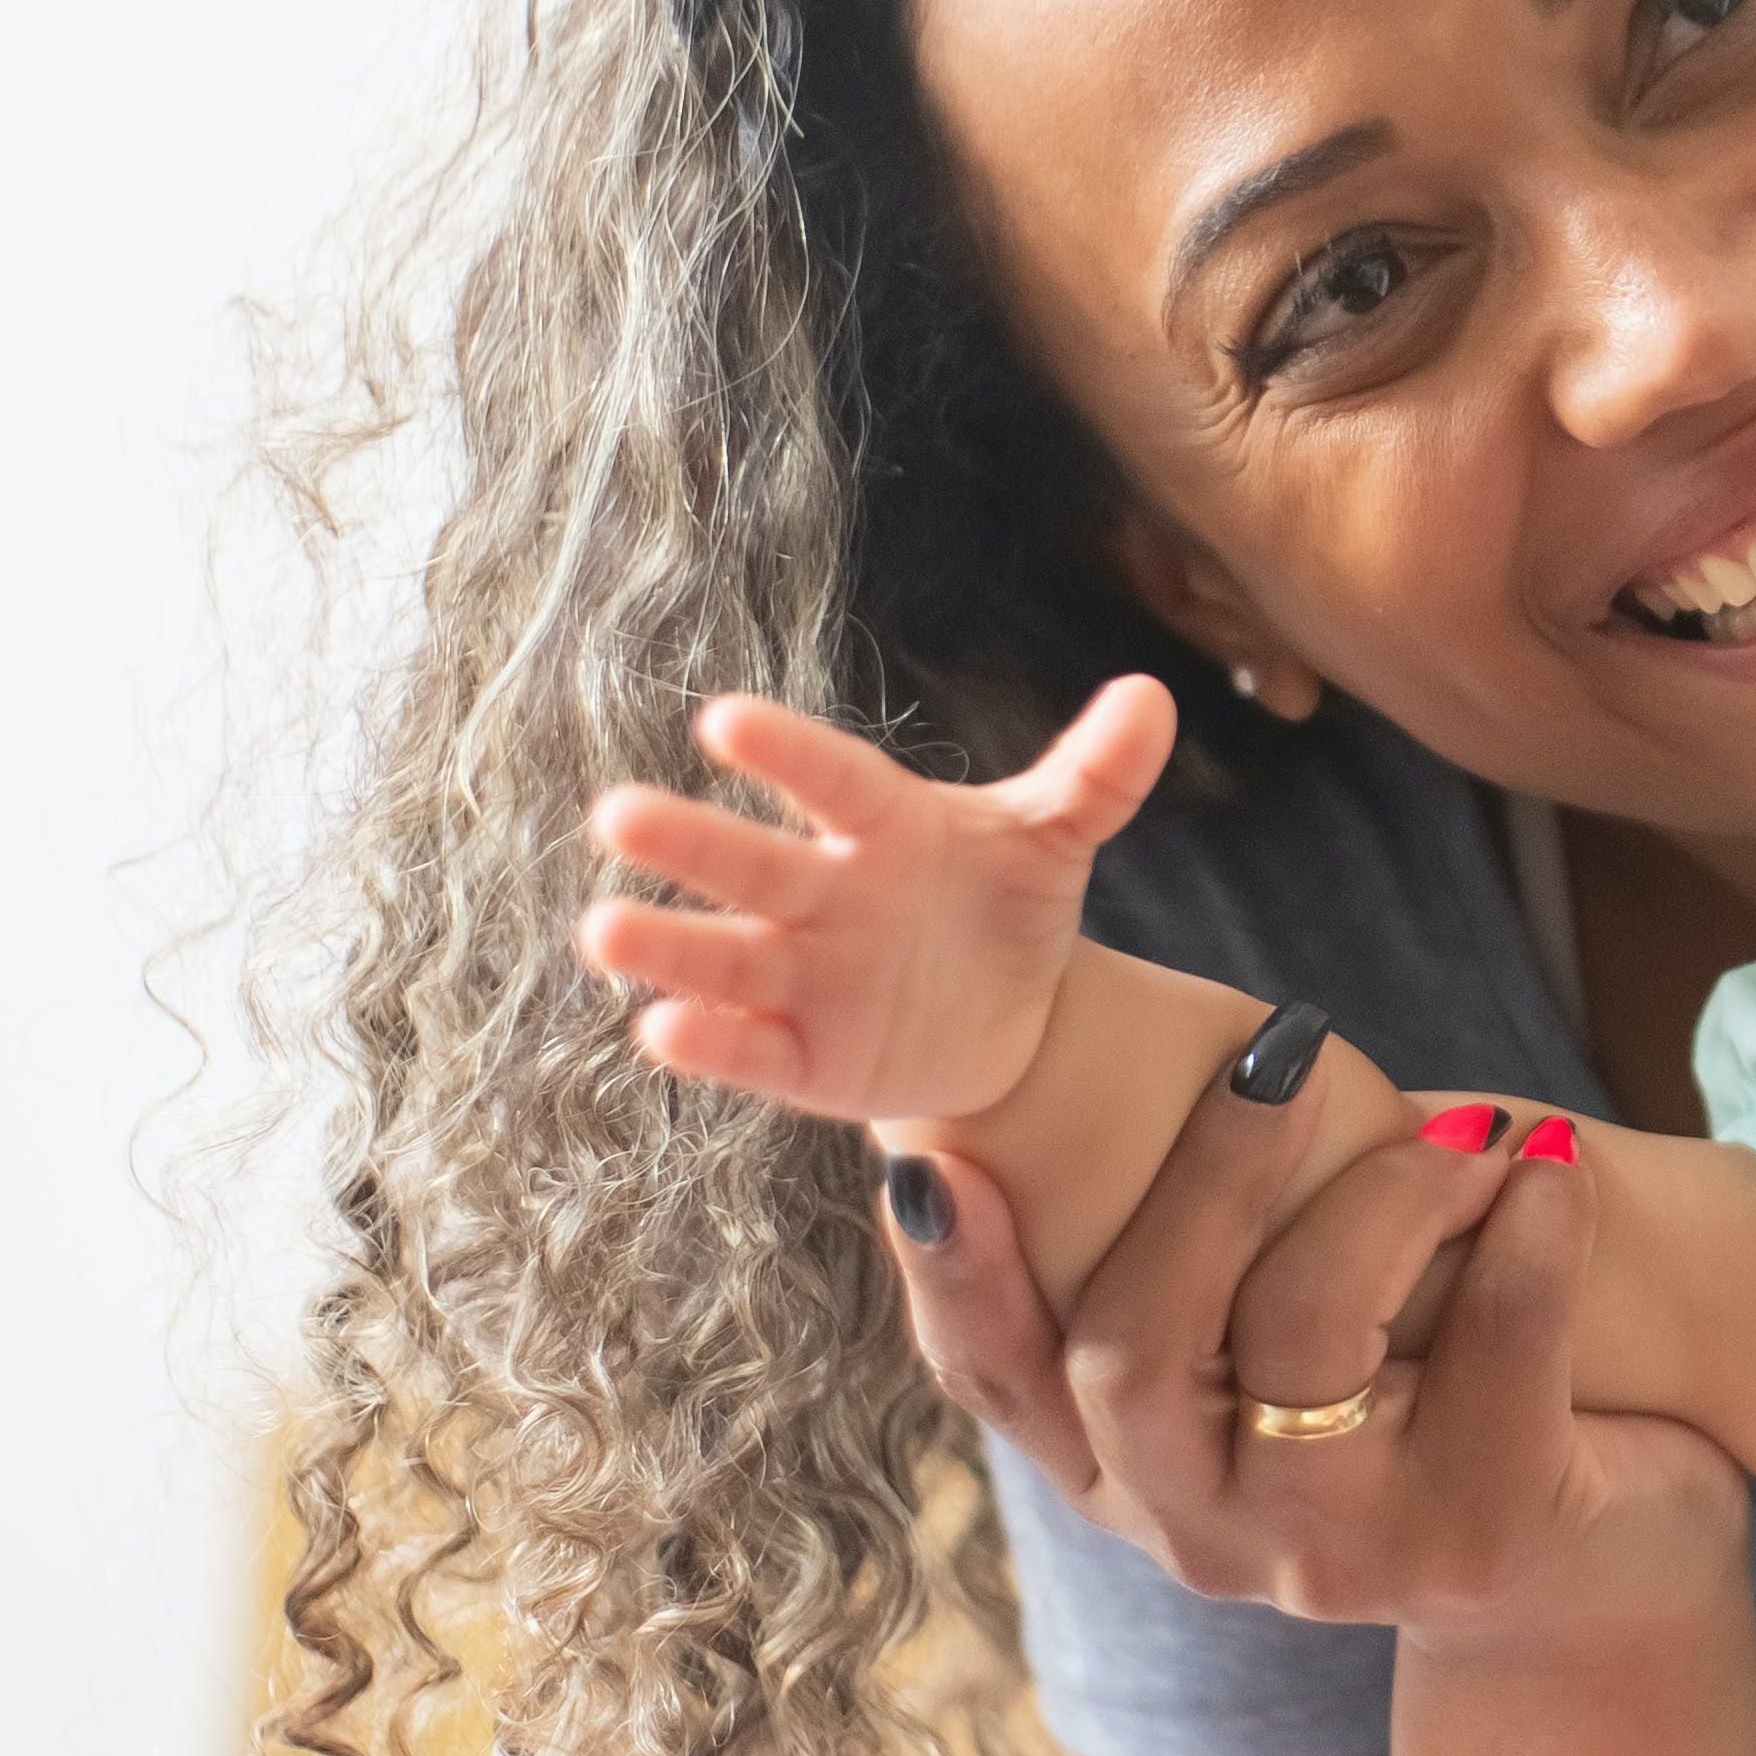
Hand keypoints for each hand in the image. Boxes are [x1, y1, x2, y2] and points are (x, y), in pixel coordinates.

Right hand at [578, 677, 1174, 1119]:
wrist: (1008, 1017)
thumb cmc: (1003, 902)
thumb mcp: (1053, 840)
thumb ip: (1097, 777)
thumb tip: (1153, 698)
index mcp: (882, 825)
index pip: (832, 781)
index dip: (785, 754)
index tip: (724, 721)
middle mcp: (823, 894)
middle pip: (751, 865)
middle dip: (687, 843)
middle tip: (614, 814)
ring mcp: (802, 976)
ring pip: (724, 958)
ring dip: (666, 947)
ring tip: (602, 931)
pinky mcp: (801, 1057)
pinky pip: (749, 1049)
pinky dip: (709, 1043)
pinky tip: (662, 1031)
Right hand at [892, 1066, 1746, 1648]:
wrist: (1603, 1567)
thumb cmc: (1429, 1400)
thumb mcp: (1290, 1344)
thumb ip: (1213, 1244)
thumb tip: (1159, 1043)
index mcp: (1122, 1471)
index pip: (996, 1382)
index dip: (955, 1276)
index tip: (929, 1160)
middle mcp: (1200, 1531)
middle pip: (1133, 1351)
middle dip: (1205, 1178)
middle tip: (1286, 1048)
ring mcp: (1333, 1555)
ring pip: (1305, 1334)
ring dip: (1392, 1191)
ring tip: (1469, 1128)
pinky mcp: (1475, 1540)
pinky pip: (1494, 1349)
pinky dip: (1531, 1231)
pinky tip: (1551, 1171)